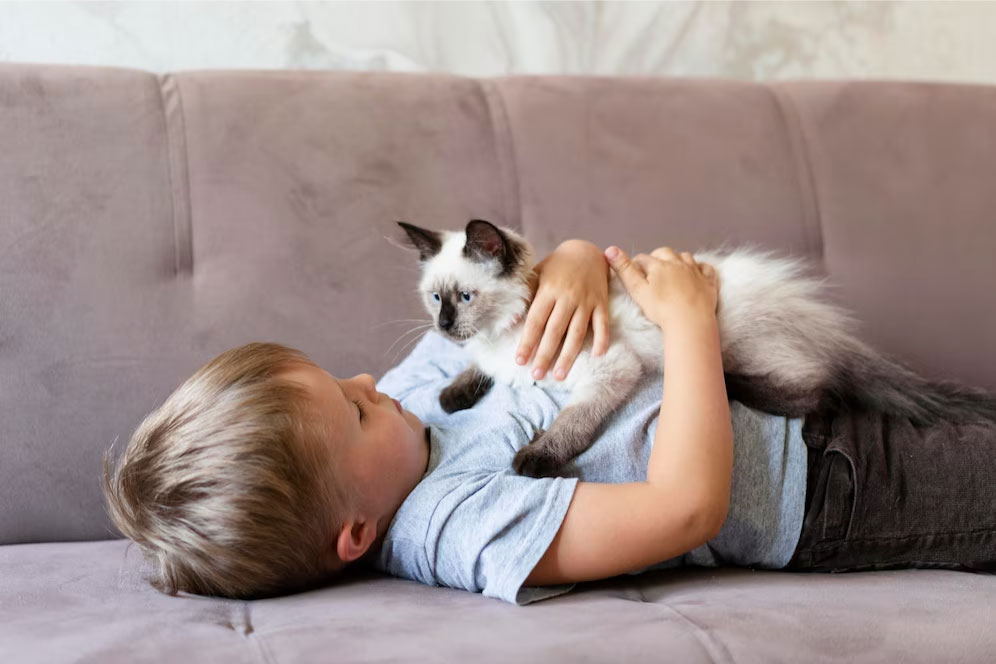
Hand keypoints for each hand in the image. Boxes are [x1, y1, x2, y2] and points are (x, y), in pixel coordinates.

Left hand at [515, 239, 610, 380]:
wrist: (586, 250)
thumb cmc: (556, 267)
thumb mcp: (537, 274)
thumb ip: (526, 295)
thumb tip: (512, 320)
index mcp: (548, 289)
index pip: (536, 321)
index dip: (527, 342)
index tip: (520, 361)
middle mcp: (567, 296)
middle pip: (555, 331)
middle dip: (545, 355)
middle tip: (537, 376)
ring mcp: (587, 300)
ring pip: (577, 332)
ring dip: (568, 356)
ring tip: (559, 375)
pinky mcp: (602, 302)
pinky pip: (603, 324)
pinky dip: (602, 339)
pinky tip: (597, 355)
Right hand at [604, 246, 717, 329]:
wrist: (690, 321)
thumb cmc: (662, 308)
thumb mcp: (637, 290)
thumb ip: (624, 270)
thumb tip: (609, 249)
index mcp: (659, 265)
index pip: (643, 259)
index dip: (636, 264)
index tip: (633, 271)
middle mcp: (677, 263)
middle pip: (665, 253)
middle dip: (657, 258)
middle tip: (652, 269)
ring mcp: (695, 271)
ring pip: (685, 257)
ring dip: (678, 260)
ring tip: (672, 269)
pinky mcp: (708, 282)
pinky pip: (706, 268)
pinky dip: (700, 267)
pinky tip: (696, 272)